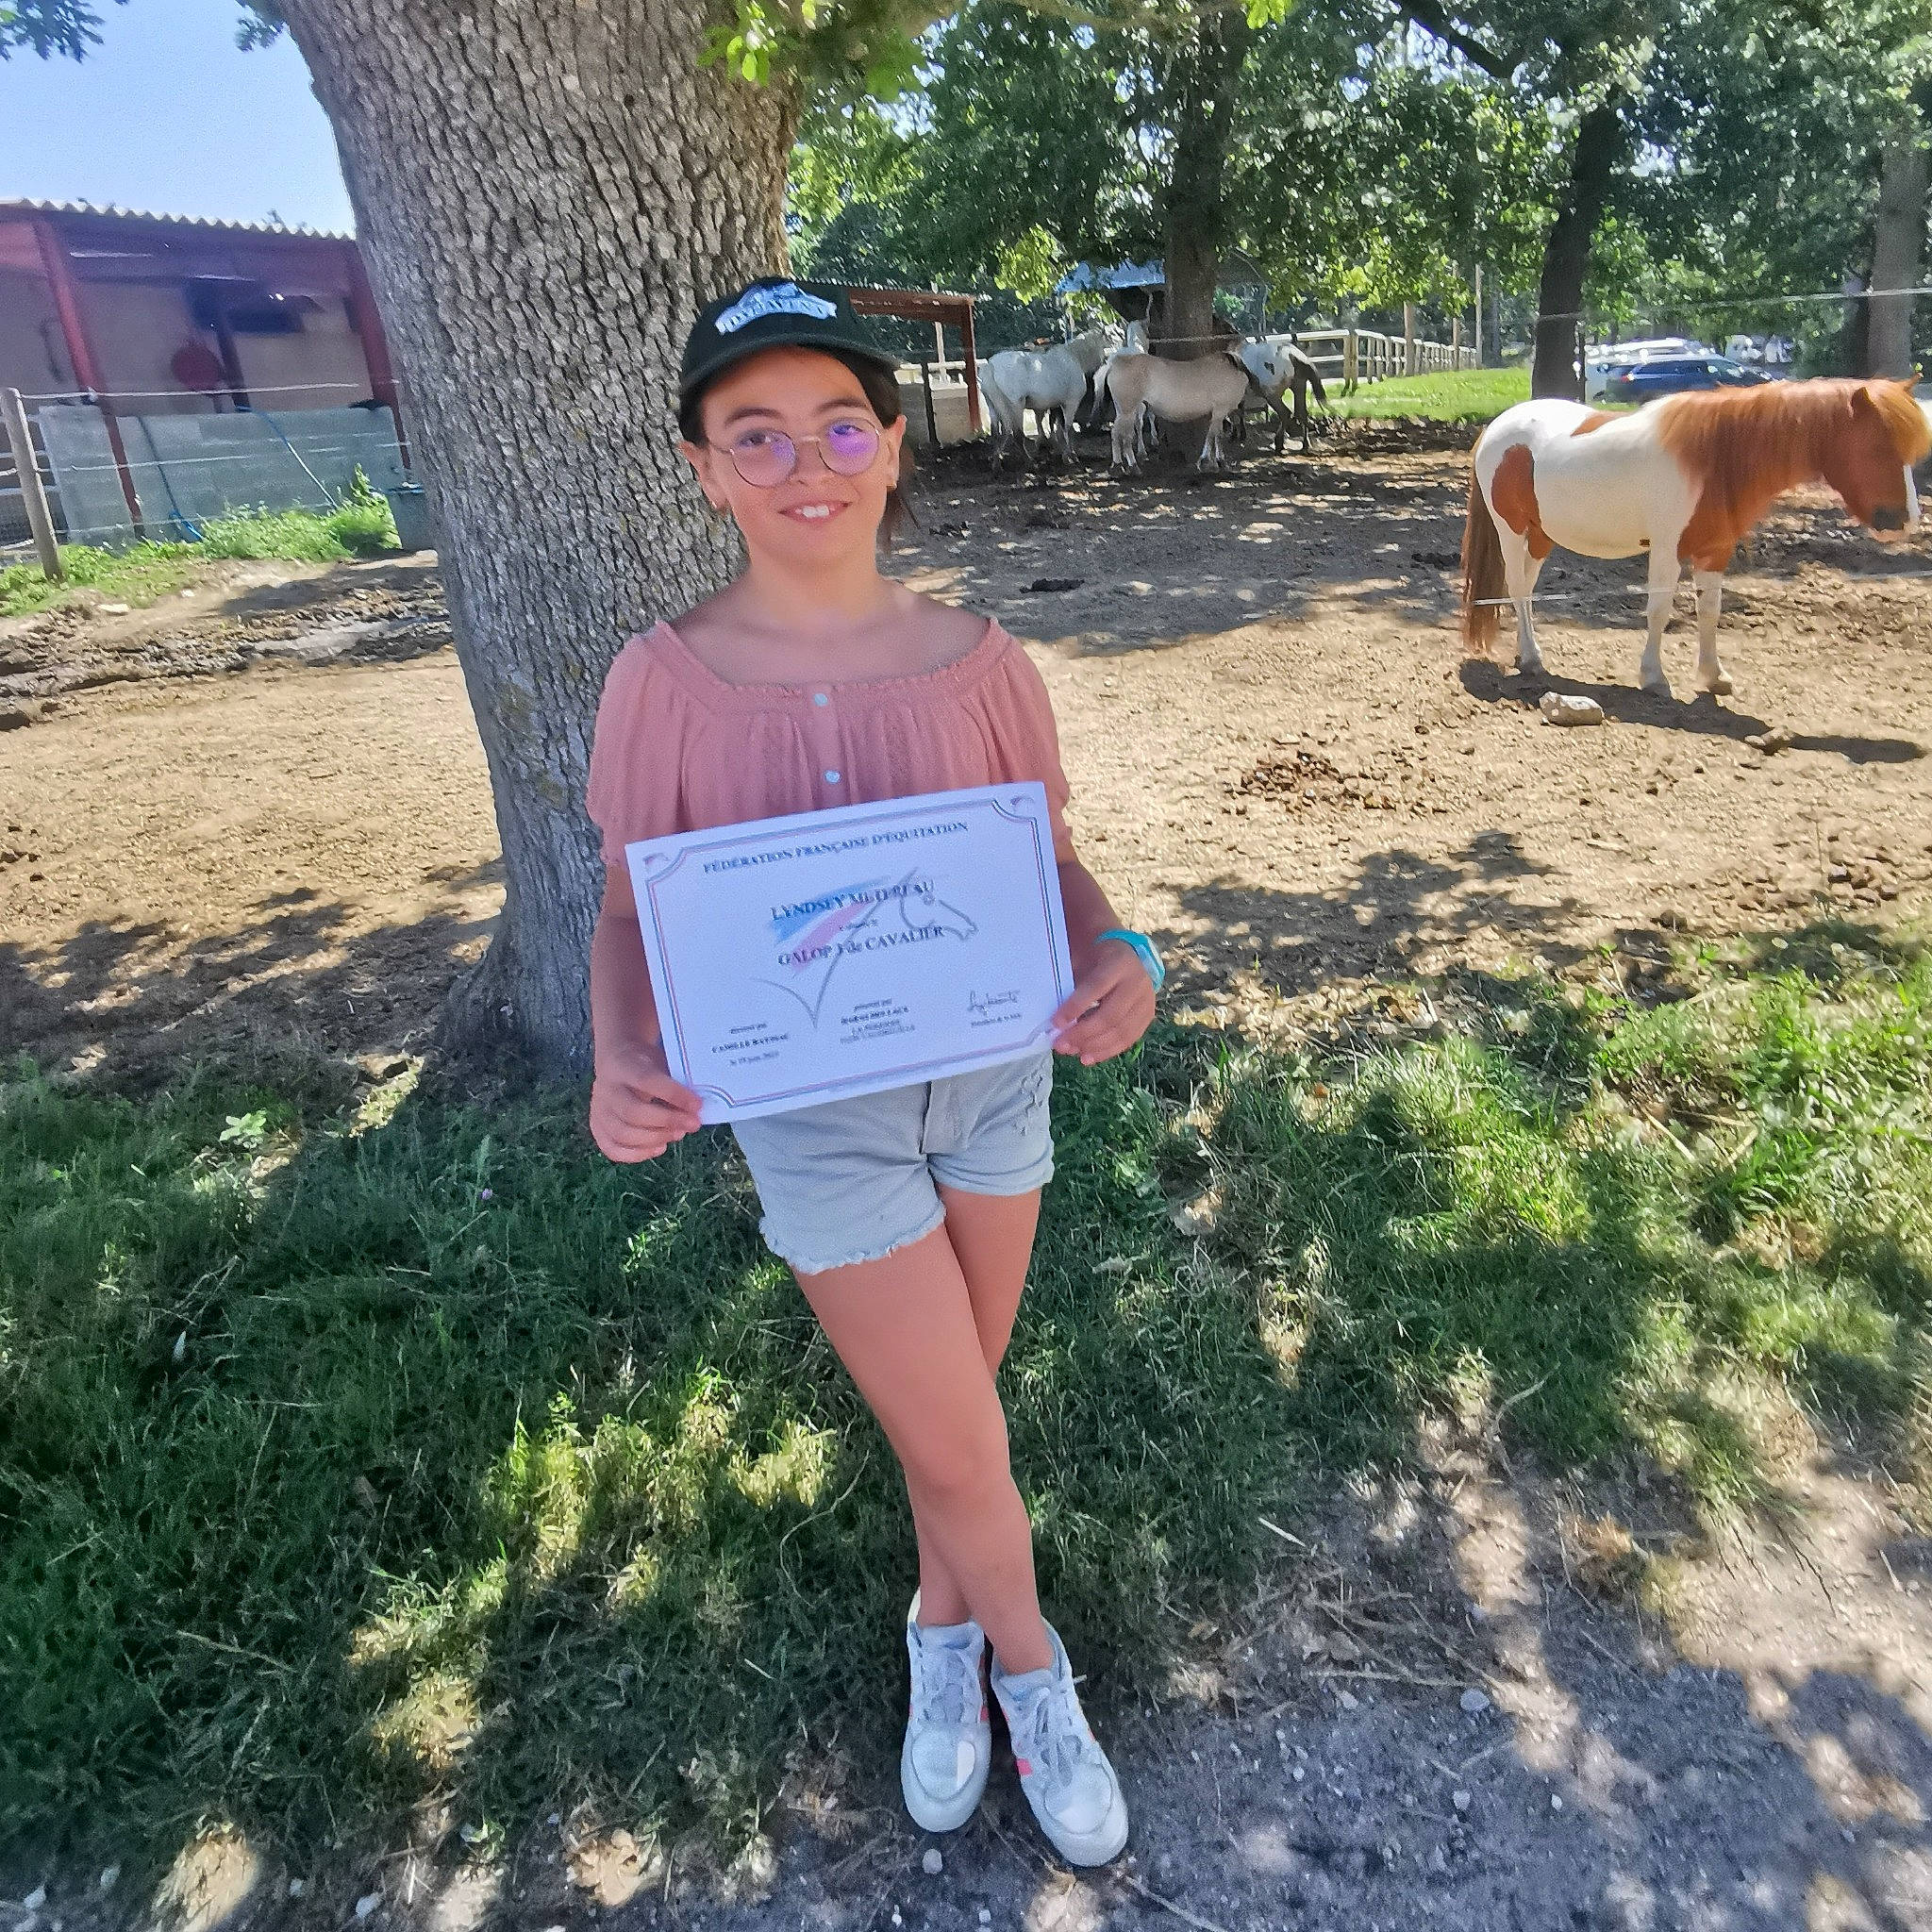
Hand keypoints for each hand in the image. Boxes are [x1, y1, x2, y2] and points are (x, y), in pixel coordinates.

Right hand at [589, 1040, 703, 1161]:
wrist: (616, 1060)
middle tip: (693, 1124)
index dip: (674, 1095)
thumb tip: (696, 1109)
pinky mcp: (597, 1128)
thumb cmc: (645, 1063)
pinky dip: (638, 1154)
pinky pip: (612, 1149)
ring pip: (623, 1134)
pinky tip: (660, 1148)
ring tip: (679, 1134)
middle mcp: (605, 1089)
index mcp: (622, 1066)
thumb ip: (674, 1081)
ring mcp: (598, 1111)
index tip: (698, 1105)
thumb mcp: (660, 1061)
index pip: (646, 1081)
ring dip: (656, 1139)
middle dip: (667, 1122)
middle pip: (633, 1113)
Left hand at [1051, 937, 1156, 1066]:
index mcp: (1119, 963)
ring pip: (1121, 1031)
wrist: (1129, 957)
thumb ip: (1071, 982)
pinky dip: (1107, 1051)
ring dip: (1093, 1047)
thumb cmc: (1098, 960)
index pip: (1096, 987)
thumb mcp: (1084, 959)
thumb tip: (1054, 1017)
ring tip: (1072, 1052)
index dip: (1075, 1007)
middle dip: (1083, 1034)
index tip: (1055, 1022)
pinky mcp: (1147, 1017)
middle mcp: (1137, 983)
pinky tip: (1088, 1057)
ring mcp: (1146, 1002)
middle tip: (1060, 1044)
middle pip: (1110, 1015)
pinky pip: (1128, 1039)